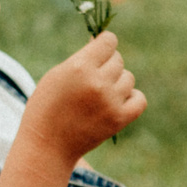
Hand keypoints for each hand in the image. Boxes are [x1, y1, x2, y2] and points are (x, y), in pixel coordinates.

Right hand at [18, 32, 144, 163]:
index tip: (99, 51)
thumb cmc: (47, 106)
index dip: (104, 44)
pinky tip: (119, 100)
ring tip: (100, 93)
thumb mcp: (57, 75)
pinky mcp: (119, 119)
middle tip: (92, 79)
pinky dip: (132, 97)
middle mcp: (97, 83)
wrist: (47, 145)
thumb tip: (106, 43)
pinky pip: (140, 99)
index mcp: (79, 67)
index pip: (109, 41)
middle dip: (107, 65)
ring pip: (128, 78)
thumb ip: (83, 58)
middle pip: (118, 60)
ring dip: (117, 82)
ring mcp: (110, 102)